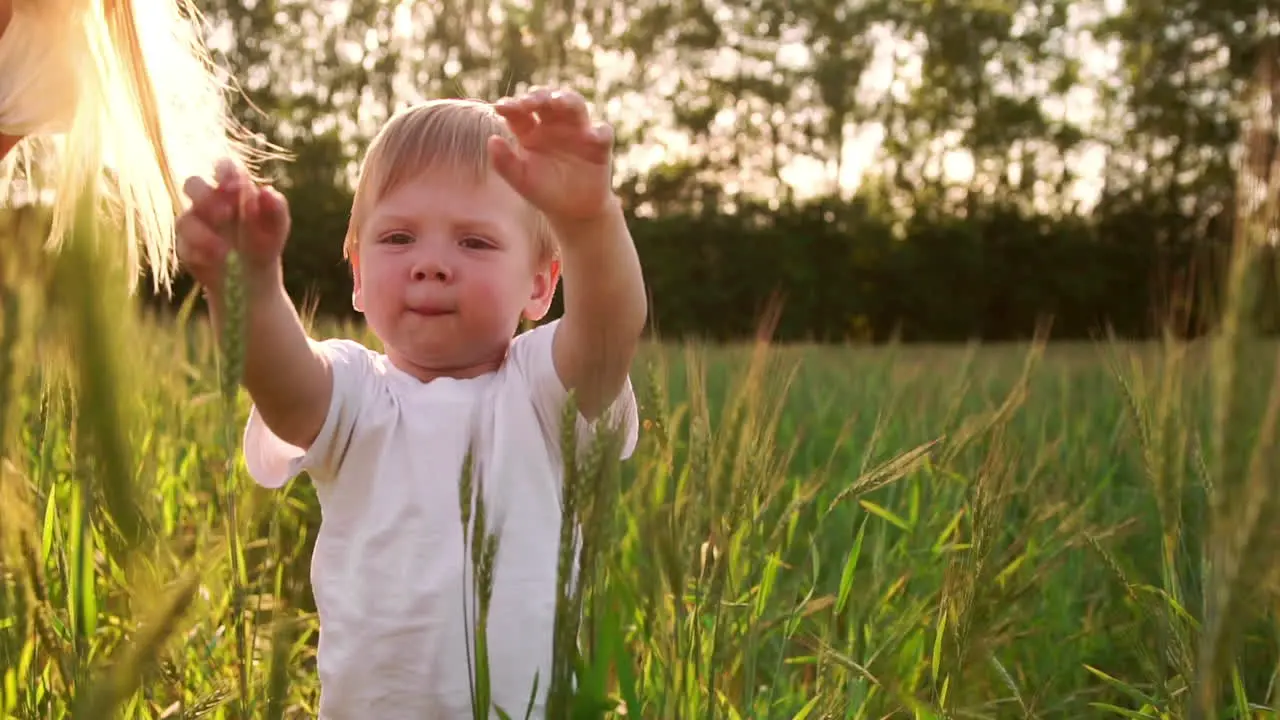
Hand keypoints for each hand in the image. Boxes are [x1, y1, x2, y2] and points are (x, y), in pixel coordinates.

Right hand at [176, 158, 290, 292]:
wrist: (255, 277)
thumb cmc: (265, 242)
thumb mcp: (277, 227)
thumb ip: (276, 208)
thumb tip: (267, 191)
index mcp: (231, 189)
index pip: (223, 168)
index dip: (224, 170)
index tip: (236, 185)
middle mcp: (208, 201)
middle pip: (192, 184)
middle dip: (206, 196)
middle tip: (226, 214)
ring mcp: (193, 223)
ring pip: (184, 219)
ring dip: (202, 233)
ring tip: (224, 251)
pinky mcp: (185, 247)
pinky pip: (184, 246)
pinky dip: (199, 253)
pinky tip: (215, 261)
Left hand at [489, 88, 616, 226]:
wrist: (574, 211)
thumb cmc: (544, 192)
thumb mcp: (521, 180)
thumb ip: (504, 162)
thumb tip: (492, 140)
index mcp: (530, 131)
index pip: (520, 111)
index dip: (511, 105)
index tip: (501, 107)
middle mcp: (553, 125)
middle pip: (547, 100)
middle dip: (539, 96)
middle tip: (529, 101)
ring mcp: (577, 131)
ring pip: (575, 105)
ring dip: (567, 99)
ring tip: (558, 102)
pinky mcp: (599, 144)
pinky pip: (603, 132)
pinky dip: (600, 131)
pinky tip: (593, 135)